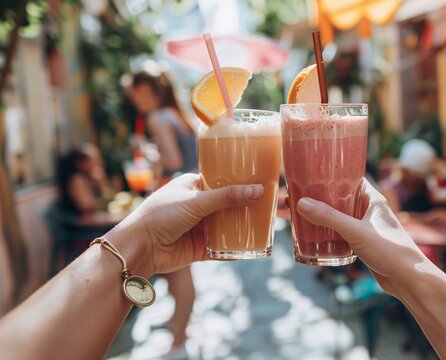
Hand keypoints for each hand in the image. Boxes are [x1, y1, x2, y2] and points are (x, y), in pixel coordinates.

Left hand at [105, 174, 263, 274]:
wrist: (139, 248)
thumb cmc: (160, 215)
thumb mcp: (196, 201)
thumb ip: (227, 197)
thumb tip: (259, 191)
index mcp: (196, 184)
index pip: (226, 178)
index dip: (246, 179)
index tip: (268, 179)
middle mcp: (201, 204)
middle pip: (234, 202)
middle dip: (254, 203)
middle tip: (279, 203)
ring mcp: (203, 226)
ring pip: (232, 224)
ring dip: (250, 224)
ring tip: (275, 222)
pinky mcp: (203, 247)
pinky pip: (226, 246)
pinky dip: (239, 246)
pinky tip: (258, 244)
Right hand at [295, 179, 428, 296]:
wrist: (408, 279)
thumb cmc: (390, 250)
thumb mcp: (356, 231)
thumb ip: (329, 217)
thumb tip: (300, 203)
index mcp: (371, 198)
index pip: (348, 177)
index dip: (328, 174)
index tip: (307, 173)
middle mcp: (368, 209)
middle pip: (338, 197)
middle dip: (317, 197)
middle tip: (293, 195)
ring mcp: (365, 226)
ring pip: (337, 216)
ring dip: (320, 215)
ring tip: (297, 213)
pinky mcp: (362, 243)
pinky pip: (339, 232)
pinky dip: (326, 231)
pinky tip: (311, 234)